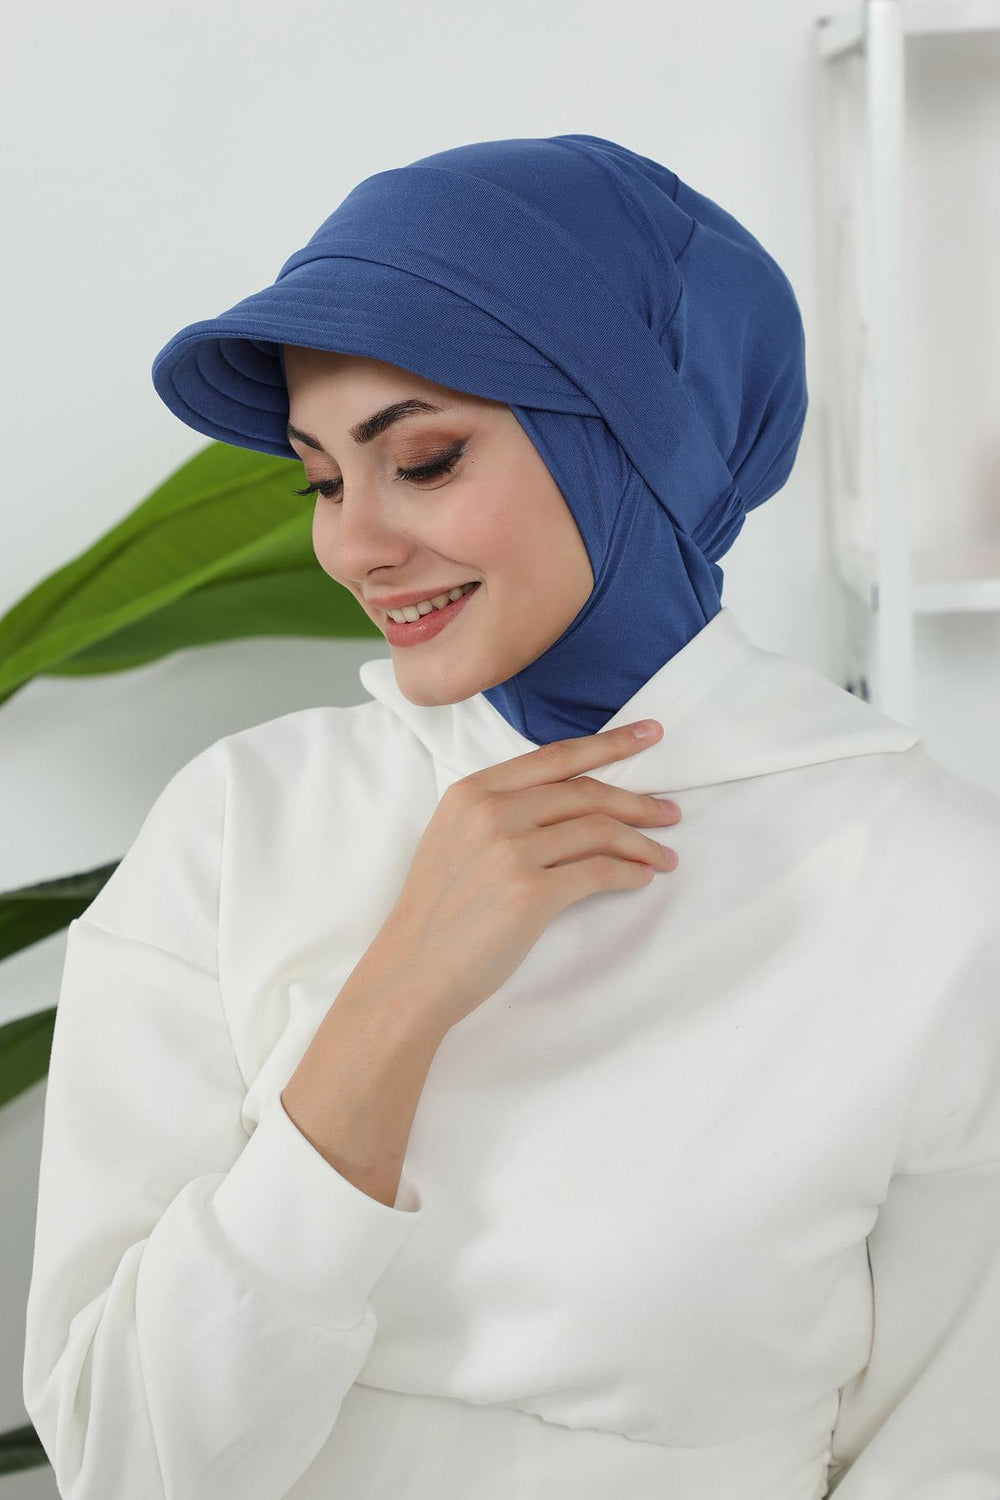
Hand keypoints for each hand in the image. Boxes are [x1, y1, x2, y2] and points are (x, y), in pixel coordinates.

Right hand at [372, 720, 680, 1032]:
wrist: (411, 971)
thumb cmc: (437, 912)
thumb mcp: (455, 839)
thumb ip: (501, 811)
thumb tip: (569, 802)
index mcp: (472, 792)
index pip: (556, 757)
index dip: (610, 743)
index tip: (650, 734)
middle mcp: (492, 812)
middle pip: (585, 792)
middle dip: (638, 801)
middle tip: (670, 812)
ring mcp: (510, 851)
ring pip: (599, 830)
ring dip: (642, 843)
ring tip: (664, 856)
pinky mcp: (530, 893)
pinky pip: (599, 871)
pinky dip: (629, 873)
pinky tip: (641, 879)